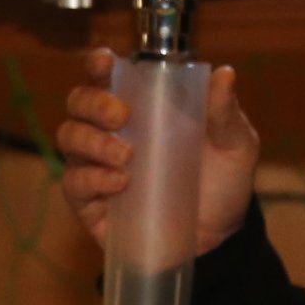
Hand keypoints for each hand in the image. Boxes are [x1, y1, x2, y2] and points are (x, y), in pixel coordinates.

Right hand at [52, 49, 260, 252]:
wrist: (220, 240)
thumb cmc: (223, 183)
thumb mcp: (235, 146)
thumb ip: (224, 112)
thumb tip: (225, 73)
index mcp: (142, 106)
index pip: (107, 76)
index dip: (98, 64)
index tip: (104, 63)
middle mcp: (111, 131)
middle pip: (78, 102)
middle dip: (93, 103)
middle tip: (121, 116)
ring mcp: (96, 167)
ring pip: (69, 138)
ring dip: (91, 140)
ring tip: (125, 157)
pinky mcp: (91, 204)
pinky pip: (73, 183)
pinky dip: (92, 178)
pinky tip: (119, 183)